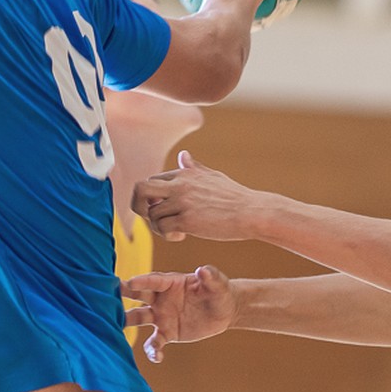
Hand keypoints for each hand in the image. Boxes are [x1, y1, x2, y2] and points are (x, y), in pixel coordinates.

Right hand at [123, 266, 234, 360]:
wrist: (224, 311)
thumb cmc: (219, 292)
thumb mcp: (218, 285)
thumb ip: (211, 277)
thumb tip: (203, 270)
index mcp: (170, 282)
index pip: (153, 281)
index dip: (141, 282)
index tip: (128, 282)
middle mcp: (160, 298)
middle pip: (138, 296)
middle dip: (122, 296)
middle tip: (106, 297)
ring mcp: (161, 316)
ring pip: (138, 318)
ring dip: (127, 322)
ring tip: (114, 329)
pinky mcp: (166, 333)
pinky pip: (155, 342)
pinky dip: (153, 350)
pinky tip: (157, 357)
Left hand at [134, 152, 266, 243]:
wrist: (251, 212)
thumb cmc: (234, 197)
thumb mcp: (212, 177)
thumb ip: (194, 168)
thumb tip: (183, 155)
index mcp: (184, 174)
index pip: (152, 181)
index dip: (153, 197)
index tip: (166, 208)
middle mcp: (180, 185)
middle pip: (140, 189)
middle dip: (139, 205)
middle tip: (152, 217)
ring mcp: (183, 202)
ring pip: (151, 214)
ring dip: (158, 227)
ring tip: (175, 231)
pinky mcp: (188, 220)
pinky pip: (162, 228)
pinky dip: (167, 235)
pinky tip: (181, 236)